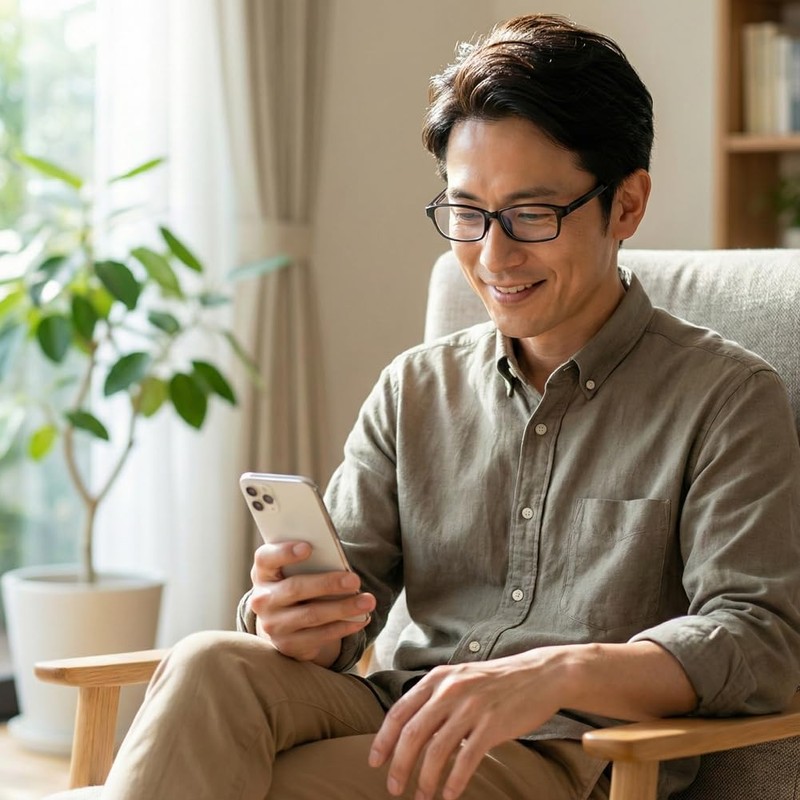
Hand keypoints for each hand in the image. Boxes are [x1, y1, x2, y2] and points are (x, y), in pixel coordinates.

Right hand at [248, 540, 374, 665]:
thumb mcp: (296, 570)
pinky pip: (319, 636)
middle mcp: (263, 599)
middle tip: (355, 579)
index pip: (266, 558)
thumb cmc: (298, 582)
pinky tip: (360, 619)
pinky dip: (343, 626)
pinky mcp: (287, 645)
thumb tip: (338, 558)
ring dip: (343, 608)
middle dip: (328, 583)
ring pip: (311, 615)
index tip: (308, 547)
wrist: (284, 621)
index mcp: (264, 572)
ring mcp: (273, 624)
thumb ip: (311, 561)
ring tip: (367, 601)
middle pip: (295, 588)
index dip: (284, 552)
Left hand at [368, 653, 562, 799]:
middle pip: (412, 734)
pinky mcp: (493, 724)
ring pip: (436, 750)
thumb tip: (407, 730)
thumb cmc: (494, 682)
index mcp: (437, 678)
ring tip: (422, 798)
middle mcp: (450, 690)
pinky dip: (454, 781)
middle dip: (399, 765)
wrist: (538, 674)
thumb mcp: (458, 679)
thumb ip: (434, 698)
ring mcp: (471, 707)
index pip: (399, 711)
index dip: (383, 740)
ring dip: (425, 780)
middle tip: (394, 788)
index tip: (375, 762)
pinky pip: (466, 759)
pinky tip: (449, 795)